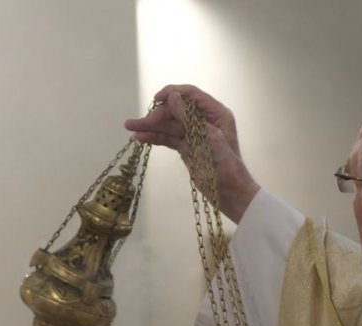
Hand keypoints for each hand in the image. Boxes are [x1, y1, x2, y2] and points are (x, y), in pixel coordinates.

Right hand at [124, 85, 259, 222]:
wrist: (231, 195)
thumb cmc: (227, 168)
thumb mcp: (209, 141)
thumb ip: (190, 120)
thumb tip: (171, 98)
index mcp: (216, 114)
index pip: (191, 95)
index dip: (172, 94)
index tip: (156, 99)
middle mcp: (204, 121)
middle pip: (176, 111)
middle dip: (156, 116)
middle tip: (135, 124)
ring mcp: (194, 134)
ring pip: (170, 125)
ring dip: (151, 126)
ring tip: (131, 128)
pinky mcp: (187, 148)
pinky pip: (169, 139)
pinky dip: (156, 138)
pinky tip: (141, 138)